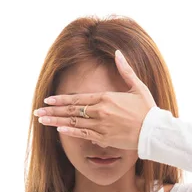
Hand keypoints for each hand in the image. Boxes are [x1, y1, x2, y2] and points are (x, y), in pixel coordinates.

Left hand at [34, 49, 156, 149]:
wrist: (154, 131)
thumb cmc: (147, 109)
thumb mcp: (137, 86)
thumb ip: (125, 70)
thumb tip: (118, 53)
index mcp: (106, 98)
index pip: (77, 98)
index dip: (61, 100)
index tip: (48, 100)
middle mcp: (100, 111)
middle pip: (71, 111)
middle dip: (52, 111)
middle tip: (37, 111)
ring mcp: (101, 126)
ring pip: (73, 123)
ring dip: (56, 122)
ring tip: (42, 121)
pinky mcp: (104, 138)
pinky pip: (83, 135)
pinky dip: (70, 132)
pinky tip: (58, 130)